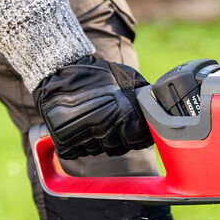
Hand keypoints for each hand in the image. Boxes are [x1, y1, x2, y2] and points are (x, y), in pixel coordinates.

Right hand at [33, 55, 153, 159]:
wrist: (59, 68)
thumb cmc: (97, 73)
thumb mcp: (127, 77)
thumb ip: (143, 95)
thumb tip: (159, 105)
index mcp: (123, 113)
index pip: (139, 140)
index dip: (139, 137)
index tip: (135, 131)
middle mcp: (105, 126)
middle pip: (119, 147)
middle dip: (119, 139)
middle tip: (113, 124)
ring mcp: (83, 135)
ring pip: (99, 150)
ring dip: (99, 140)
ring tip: (95, 121)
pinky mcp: (64, 140)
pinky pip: (78, 152)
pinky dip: (80, 143)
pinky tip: (81, 127)